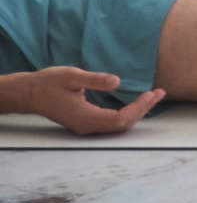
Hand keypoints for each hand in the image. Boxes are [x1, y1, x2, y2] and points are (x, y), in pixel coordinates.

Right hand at [9, 68, 163, 135]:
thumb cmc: (49, 83)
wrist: (30, 93)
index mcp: (84, 117)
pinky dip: (127, 112)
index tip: (151, 93)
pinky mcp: (85, 122)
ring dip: (137, 111)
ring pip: (118, 125)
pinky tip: (136, 102)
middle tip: (160, 93)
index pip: (119, 118)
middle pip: (122, 124)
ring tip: (153, 96)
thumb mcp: (72, 76)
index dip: (138, 108)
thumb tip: (117, 81)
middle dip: (143, 109)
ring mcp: (86, 126)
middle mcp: (87, 126)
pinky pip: (111, 122)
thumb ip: (95, 80)